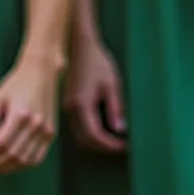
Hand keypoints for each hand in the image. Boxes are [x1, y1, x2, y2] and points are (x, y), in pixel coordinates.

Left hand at [0, 56, 59, 174]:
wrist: (40, 73)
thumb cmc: (14, 84)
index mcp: (20, 114)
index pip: (1, 145)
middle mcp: (36, 125)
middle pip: (13, 156)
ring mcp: (46, 130)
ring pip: (25, 161)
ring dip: (5, 169)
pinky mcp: (50, 133)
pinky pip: (37, 158)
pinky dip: (21, 166)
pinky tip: (7, 165)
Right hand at [66, 33, 126, 154]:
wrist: (80, 47)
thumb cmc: (98, 62)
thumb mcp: (112, 84)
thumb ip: (115, 108)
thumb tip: (120, 130)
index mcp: (81, 104)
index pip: (94, 135)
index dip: (110, 145)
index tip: (126, 146)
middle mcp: (71, 109)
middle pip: (85, 140)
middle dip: (104, 147)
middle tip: (123, 147)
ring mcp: (67, 107)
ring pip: (80, 135)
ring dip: (97, 142)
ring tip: (115, 140)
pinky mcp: (68, 104)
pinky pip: (78, 127)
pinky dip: (91, 134)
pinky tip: (104, 129)